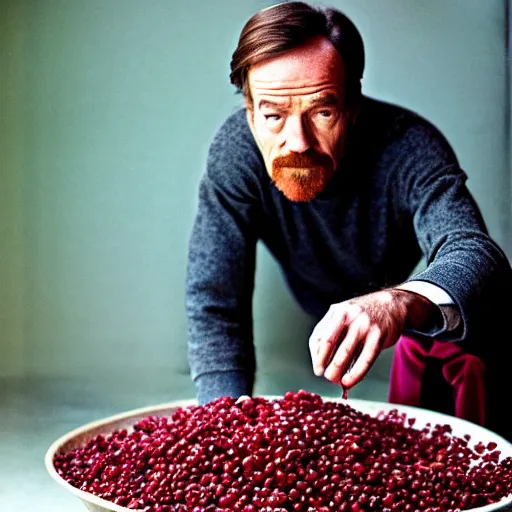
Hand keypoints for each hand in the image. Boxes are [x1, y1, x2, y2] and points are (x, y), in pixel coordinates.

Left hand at [309, 288, 436, 388]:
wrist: (393, 304)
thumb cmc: (364, 315)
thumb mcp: (345, 316)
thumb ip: (333, 334)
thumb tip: (323, 361)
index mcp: (336, 312)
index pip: (319, 336)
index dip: (316, 356)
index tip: (318, 369)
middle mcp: (348, 315)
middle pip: (329, 343)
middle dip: (325, 363)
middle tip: (326, 376)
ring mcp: (363, 324)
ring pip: (346, 351)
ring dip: (337, 370)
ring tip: (337, 381)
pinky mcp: (378, 334)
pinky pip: (365, 358)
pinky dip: (355, 373)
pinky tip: (349, 381)